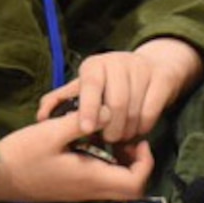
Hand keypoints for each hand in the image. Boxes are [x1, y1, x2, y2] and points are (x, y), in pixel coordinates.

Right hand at [0, 111, 153, 202]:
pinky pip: (102, 182)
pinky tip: (93, 144)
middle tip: (129, 139)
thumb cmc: (22, 154)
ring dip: (123, 165)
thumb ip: (83, 120)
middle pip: (131, 189)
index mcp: (90, 177)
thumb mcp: (52, 131)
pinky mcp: (72, 188)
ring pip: (117, 186)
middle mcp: (90, 189)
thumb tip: (109, 110)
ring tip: (112, 138)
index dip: (145, 162)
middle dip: (138, 165)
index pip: (136, 183)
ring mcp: (81, 192)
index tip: (137, 139)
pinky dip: (108, 166)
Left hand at [36, 39, 203, 142]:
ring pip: (134, 110)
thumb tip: (40, 118)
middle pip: (115, 103)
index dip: (87, 109)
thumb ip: (61, 101)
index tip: (84, 129)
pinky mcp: (162, 78)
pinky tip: (138, 131)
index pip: (90, 86)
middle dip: (110, 128)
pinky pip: (152, 111)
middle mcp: (117, 62)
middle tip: (108, 140)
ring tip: (121, 138)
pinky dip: (144, 127)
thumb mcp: (83, 88)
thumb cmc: (109, 84)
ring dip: (127, 131)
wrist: (152, 67)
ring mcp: (141, 68)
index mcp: (94, 66)